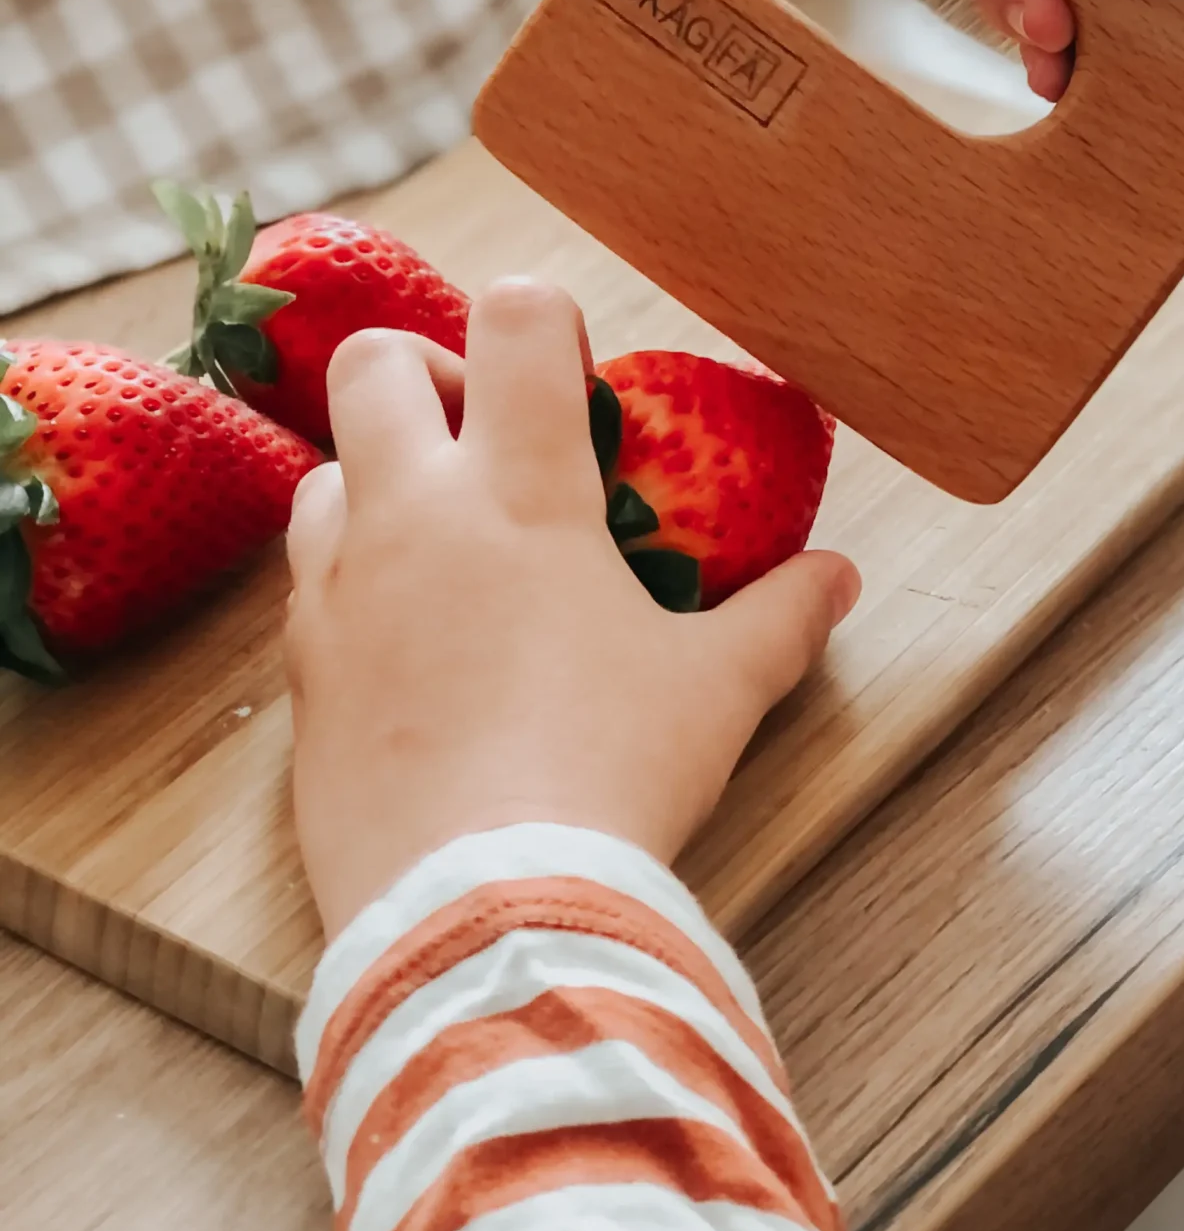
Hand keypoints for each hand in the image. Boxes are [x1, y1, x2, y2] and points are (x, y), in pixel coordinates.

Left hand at [284, 278, 858, 938]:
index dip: (544, 318)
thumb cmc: (613, 778)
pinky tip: (410, 641)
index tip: (572, 378)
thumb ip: (780, 618)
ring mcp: (340, 591)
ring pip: (324, 472)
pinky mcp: (300, 673)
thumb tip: (838, 579)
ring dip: (378, 480)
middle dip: (428, 374)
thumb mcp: (719, 691)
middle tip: (486, 442)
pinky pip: (306, 584)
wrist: (483, 913)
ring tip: (445, 544)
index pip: (513, 317)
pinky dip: (350, 581)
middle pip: (375, 364)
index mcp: (522, 489)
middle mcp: (414, 515)